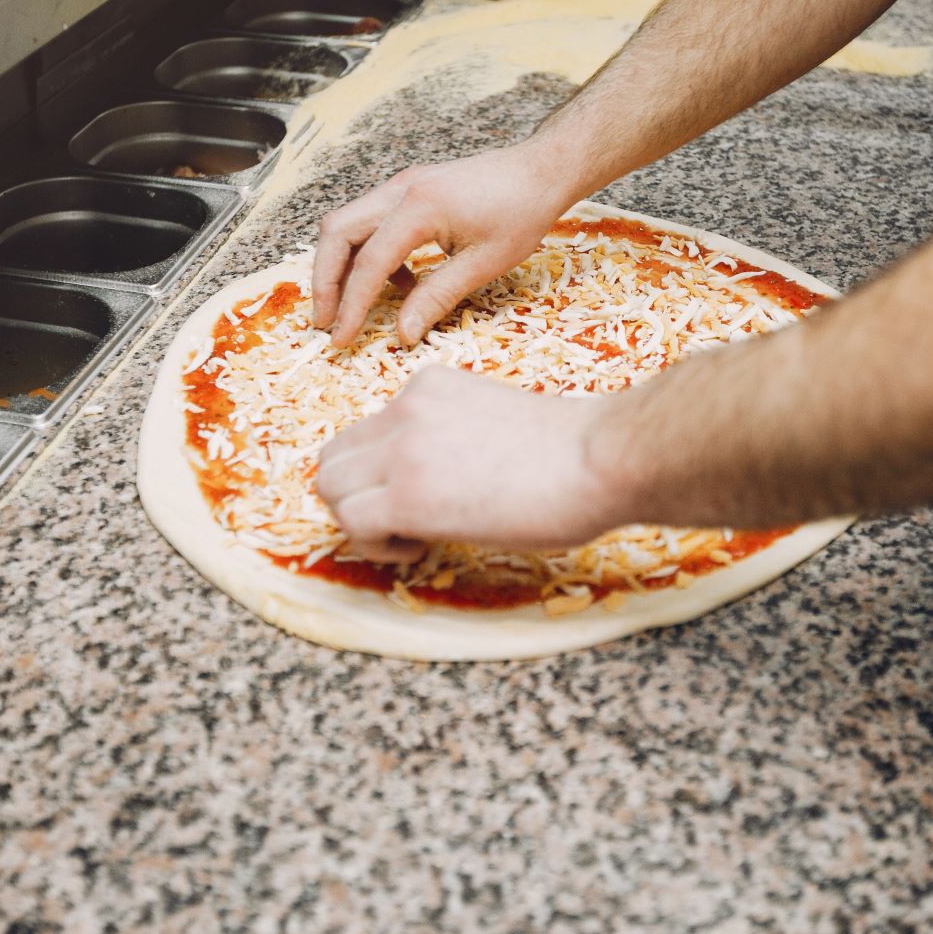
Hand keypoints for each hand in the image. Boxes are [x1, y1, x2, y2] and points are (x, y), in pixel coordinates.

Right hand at [312, 145, 575, 347]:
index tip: (341, 338)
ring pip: (347, 223)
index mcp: (419, 207)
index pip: (369, 263)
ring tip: (350, 308)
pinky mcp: (409, 190)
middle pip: (337, 232)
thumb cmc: (521, 212)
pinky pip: (371, 221)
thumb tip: (403, 334)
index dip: (351, 305)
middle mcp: (401, 190)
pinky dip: (370, 253)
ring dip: (341, 265)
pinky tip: (400, 284)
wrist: (541, 170)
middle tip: (325, 321)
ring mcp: (402, 186)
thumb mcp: (483, 263)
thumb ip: (437, 297)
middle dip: (325, 280)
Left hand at [315, 366, 629, 561]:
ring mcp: (403, 448)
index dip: (381, 474)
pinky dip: (375, 545)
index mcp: (427, 386)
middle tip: (403, 523)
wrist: (601, 458)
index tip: (423, 496)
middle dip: (357, 497)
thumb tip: (435, 479)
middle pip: (334, 458)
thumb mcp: (493, 419)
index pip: (366, 432)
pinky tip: (422, 546)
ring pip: (330, 487)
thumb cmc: (574, 452)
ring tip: (412, 536)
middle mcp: (405, 408)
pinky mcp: (408, 493)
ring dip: (361, 521)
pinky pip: (352, 521)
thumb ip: (450, 435)